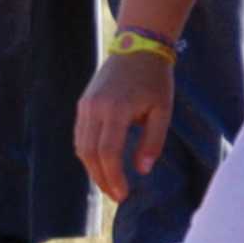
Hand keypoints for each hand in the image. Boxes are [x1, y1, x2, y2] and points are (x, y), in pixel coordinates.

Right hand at [75, 53, 173, 202]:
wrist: (138, 47)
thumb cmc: (155, 80)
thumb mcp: (162, 111)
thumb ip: (152, 142)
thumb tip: (141, 170)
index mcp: (116, 109)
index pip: (108, 152)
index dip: (114, 177)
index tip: (123, 194)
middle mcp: (95, 108)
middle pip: (90, 153)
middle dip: (102, 178)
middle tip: (117, 196)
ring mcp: (85, 105)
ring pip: (81, 146)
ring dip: (93, 169)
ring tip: (109, 184)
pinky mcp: (83, 104)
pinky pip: (80, 135)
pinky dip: (88, 154)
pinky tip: (102, 164)